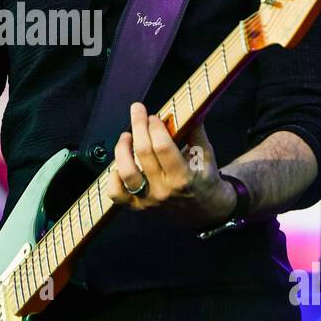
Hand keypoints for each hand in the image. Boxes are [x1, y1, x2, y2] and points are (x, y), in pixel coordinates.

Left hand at [105, 102, 237, 227]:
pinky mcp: (138, 206)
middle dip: (138, 126)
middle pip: (143, 153)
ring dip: (122, 149)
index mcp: (183, 177)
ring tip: (126, 136)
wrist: (206, 212)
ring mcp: (148, 200)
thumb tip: (187, 107)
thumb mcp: (207, 155)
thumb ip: (196, 131)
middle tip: (137, 111)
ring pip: (126, 172)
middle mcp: (163, 190)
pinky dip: (112, 177)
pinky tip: (119, 163)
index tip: (154, 116)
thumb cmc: (206, 179)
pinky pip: (116, 193)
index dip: (155, 127)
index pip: (162, 147)